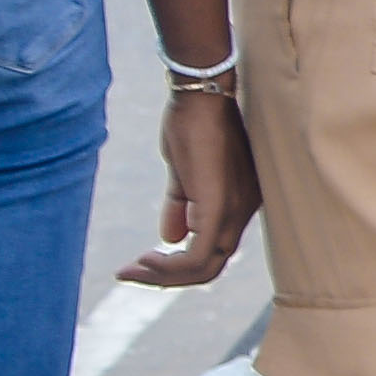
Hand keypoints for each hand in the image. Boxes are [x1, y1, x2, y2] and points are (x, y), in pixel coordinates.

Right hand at [123, 79, 257, 285]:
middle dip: (168, 278)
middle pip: (211, 266)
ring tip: (133, 269)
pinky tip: (144, 261)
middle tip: (132, 273)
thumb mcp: (185, 175)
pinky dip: (169, 267)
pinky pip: (199, 254)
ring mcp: (234, 210)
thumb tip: (170, 238)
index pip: (215, 252)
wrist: (200, 96)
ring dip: (163, 276)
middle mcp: (243, 212)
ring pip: (205, 267)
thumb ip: (181, 207)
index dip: (179, 267)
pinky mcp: (218, 205)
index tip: (143, 264)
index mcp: (238, 205)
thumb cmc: (194, 126)